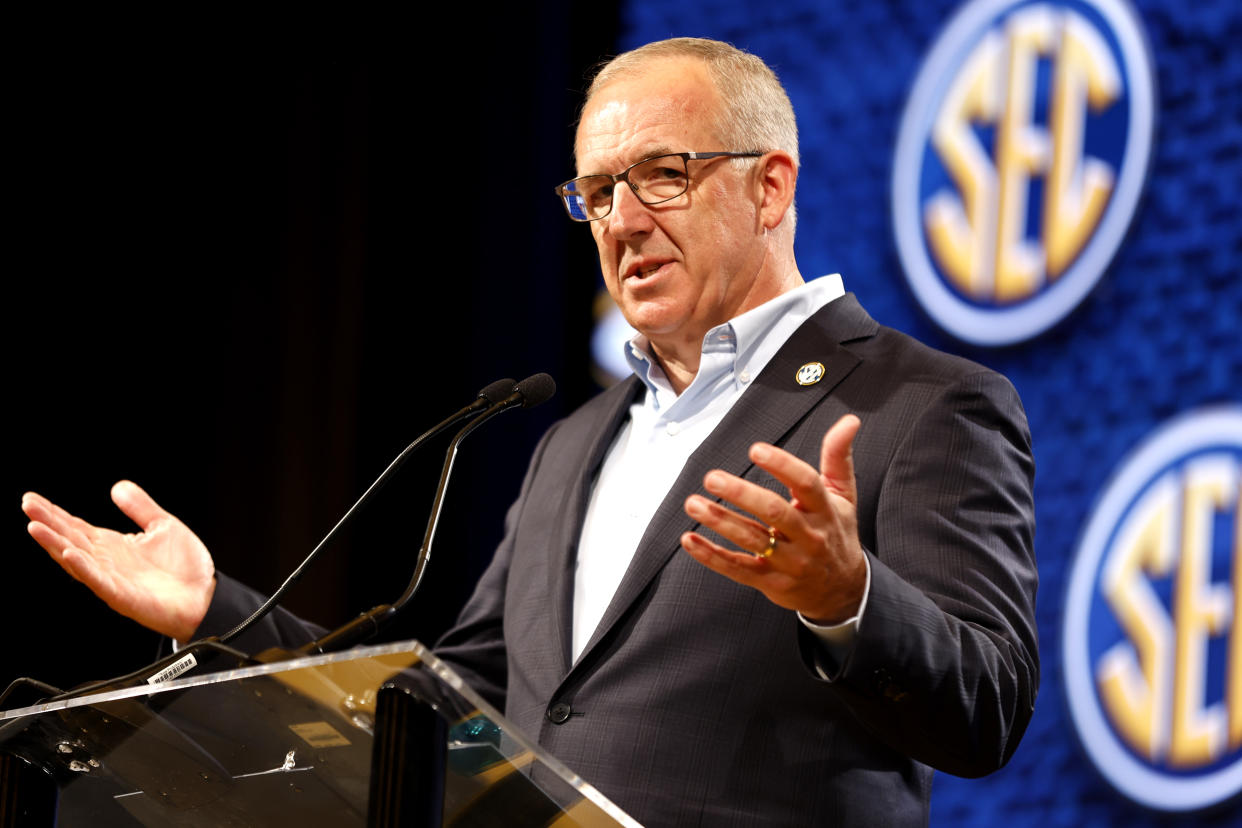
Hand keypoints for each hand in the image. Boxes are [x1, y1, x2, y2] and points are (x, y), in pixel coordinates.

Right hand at [22, 481, 215, 640]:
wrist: (208, 598)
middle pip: (70, 539)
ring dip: (55, 544)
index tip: (32, 499)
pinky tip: (69, 554)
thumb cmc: (187, 569)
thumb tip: (118, 487)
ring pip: (76, 559)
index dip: (55, 513)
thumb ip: (141, 508)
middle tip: (27, 506)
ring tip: (35, 527)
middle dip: (47, 523)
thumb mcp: (164, 526)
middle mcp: (107, 562)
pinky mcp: (122, 596)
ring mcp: (112, 579)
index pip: (76, 526)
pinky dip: (83, 568)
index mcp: (113, 546)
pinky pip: (98, 581)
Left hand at [681, 414, 865, 623]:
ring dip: (720, 521)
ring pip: (752, 540)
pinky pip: (737, 569)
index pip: (806, 484)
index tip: (756, 449)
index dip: (782, 465)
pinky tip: (689, 540)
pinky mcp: (770, 582)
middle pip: (775, 512)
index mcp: (825, 510)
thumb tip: (849, 422)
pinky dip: (711, 556)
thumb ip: (838, 457)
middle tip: (712, 478)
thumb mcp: (843, 496)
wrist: (842, 590)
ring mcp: (789, 562)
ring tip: (693, 503)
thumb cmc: (836, 534)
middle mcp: (808, 536)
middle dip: (742, 494)